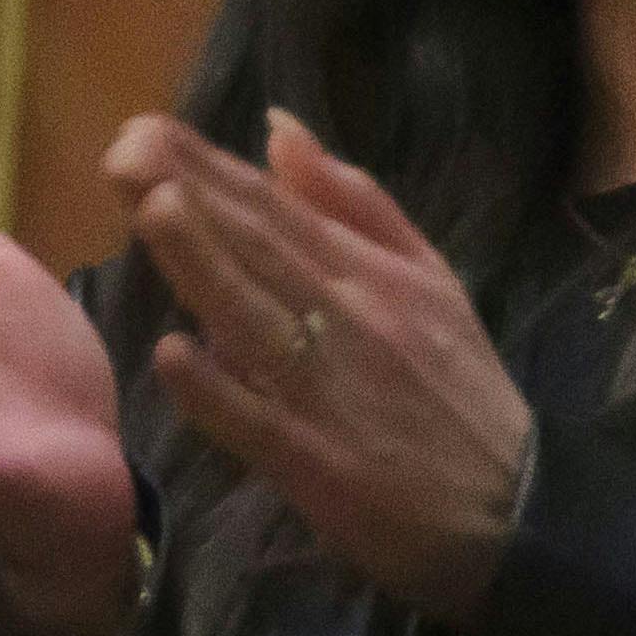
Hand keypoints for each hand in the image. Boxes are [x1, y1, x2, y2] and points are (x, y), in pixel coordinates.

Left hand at [110, 108, 536, 621]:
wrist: (510, 507)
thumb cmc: (454, 388)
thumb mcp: (428, 280)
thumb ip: (355, 206)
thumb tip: (280, 130)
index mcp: (374, 275)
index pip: (278, 210)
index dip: (210, 168)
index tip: (144, 128)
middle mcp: (350, 319)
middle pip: (261, 250)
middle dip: (192, 195)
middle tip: (126, 147)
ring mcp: (328, 390)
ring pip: (254, 317)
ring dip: (203, 265)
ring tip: (151, 209)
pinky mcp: (314, 460)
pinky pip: (258, 420)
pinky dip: (218, 388)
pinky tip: (174, 353)